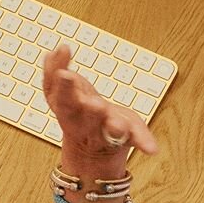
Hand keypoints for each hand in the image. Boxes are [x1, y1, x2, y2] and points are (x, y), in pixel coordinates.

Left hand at [43, 45, 157, 172]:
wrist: (86, 142)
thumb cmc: (112, 130)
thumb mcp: (131, 135)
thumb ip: (140, 139)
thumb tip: (154, 150)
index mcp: (103, 132)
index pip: (108, 132)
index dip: (113, 128)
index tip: (118, 126)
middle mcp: (82, 122)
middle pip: (80, 115)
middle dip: (80, 104)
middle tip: (86, 95)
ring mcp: (67, 110)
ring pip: (61, 100)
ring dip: (62, 87)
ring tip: (63, 72)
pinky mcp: (55, 98)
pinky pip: (50, 84)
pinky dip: (52, 68)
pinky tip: (57, 52)